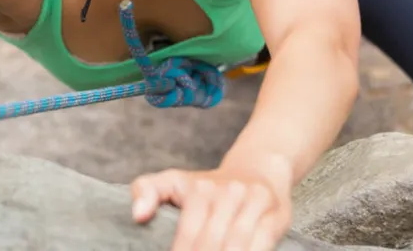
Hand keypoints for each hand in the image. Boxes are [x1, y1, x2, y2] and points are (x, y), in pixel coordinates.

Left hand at [130, 158, 292, 250]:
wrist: (257, 169)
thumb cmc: (208, 185)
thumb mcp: (173, 180)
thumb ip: (147, 190)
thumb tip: (137, 215)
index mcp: (199, 190)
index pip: (188, 235)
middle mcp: (227, 194)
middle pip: (211, 244)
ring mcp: (253, 203)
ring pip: (236, 246)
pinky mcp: (275, 215)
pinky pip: (261, 244)